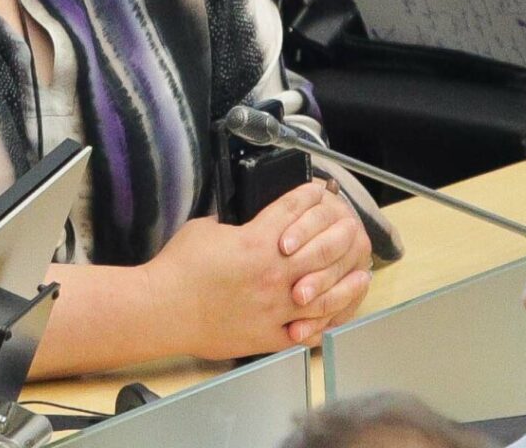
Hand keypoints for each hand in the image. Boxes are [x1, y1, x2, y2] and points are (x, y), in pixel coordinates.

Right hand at [138, 182, 365, 359]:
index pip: (294, 211)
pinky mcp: (270, 335)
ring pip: (326, 294)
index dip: (308, 196)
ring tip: (362, 274)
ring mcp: (276, 308)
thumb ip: (233, 223)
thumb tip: (246, 220)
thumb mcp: (205, 228)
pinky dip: (328, 321)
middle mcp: (273, 274)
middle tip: (352, 228)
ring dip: (347, 282)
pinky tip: (337, 313)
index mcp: (256, 242)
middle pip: (322, 249)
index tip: (318, 191)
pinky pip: (309, 330)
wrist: (163, 309)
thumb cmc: (178, 269)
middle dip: (340, 234)